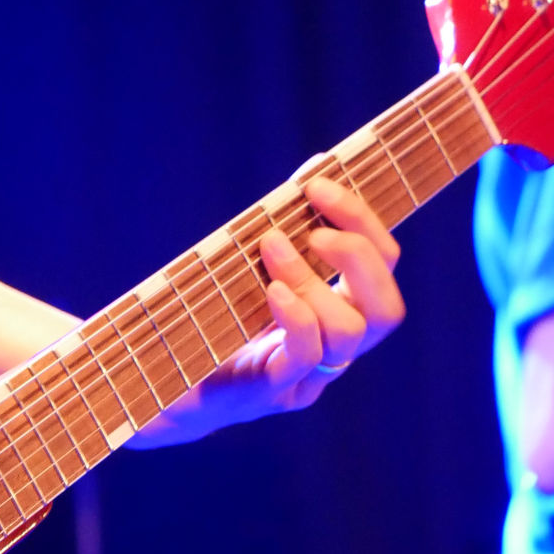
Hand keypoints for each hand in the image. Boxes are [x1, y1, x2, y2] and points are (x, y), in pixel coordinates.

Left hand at [129, 174, 403, 445]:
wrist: (166, 378)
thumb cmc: (217, 311)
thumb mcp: (257, 262)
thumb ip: (289, 220)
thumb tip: (319, 164)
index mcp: (338, 308)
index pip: (384, 265)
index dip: (363, 220)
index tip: (317, 185)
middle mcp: (335, 346)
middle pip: (387, 310)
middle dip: (358, 255)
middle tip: (311, 228)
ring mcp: (307, 374)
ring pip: (348, 333)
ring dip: (312, 278)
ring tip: (271, 246)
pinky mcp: (272, 389)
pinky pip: (304, 357)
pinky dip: (296, 316)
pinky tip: (272, 289)